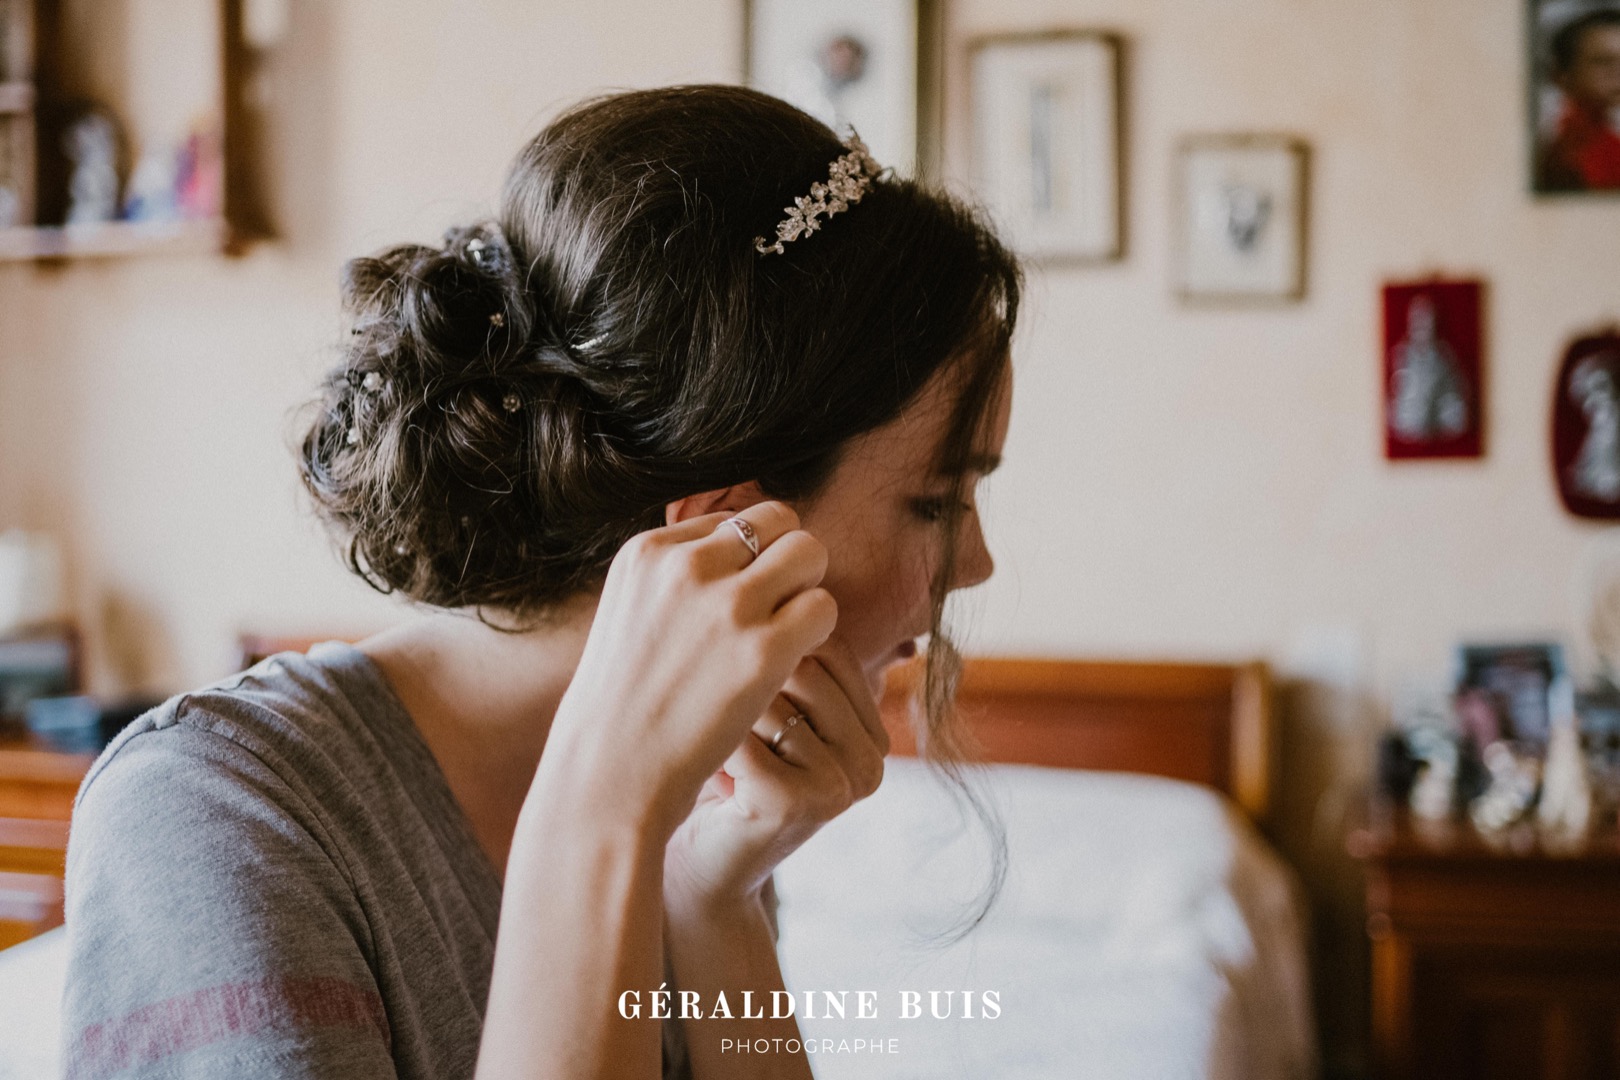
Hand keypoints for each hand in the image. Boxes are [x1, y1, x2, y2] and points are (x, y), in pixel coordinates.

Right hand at [533, 502, 836, 840]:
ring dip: (807, 590)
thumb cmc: (622, 706)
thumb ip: (677, 579)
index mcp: (647, 551)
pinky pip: (824, 607)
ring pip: (809, 552)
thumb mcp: (631, 614)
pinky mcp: (762, 650)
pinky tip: (791, 663)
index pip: (731, 520)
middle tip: (775, 612)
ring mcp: (727, 605)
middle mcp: (687, 565)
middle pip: (777, 520)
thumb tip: (740, 553)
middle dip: (785, 560)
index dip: (746, 561)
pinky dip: (818, 632)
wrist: (608, 775)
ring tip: (784, 635)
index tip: (735, 606)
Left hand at [663, 633, 887, 914]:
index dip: (763, 644)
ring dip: (719, 706)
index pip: (826, 642)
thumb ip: (781, 648)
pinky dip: (705, 737)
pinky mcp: (799, 803)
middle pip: (802, 662)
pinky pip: (743, 734)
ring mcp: (842, 783)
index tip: (724, 670)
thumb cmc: (714, 765)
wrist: (685, 858)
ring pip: (772, 694)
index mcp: (873, 728)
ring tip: (705, 737)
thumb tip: (777, 554)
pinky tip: (696, 760)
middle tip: (708, 708)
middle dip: (738, 675)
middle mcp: (873, 758)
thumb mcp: (760, 704)